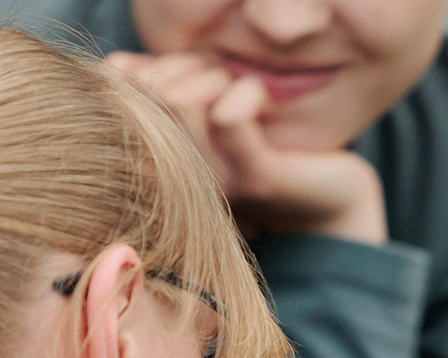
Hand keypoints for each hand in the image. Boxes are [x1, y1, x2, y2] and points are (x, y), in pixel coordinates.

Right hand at [110, 51, 387, 244]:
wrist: (328, 201)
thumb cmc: (265, 146)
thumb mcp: (207, 111)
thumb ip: (167, 90)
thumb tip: (119, 65)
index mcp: (156, 158)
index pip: (120, 93)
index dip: (147, 68)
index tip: (185, 73)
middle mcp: (175, 177)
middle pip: (151, 91)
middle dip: (184, 66)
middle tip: (220, 76)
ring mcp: (213, 182)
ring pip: (183, 100)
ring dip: (215, 75)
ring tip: (242, 87)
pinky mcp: (254, 180)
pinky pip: (229, 117)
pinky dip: (244, 91)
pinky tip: (260, 99)